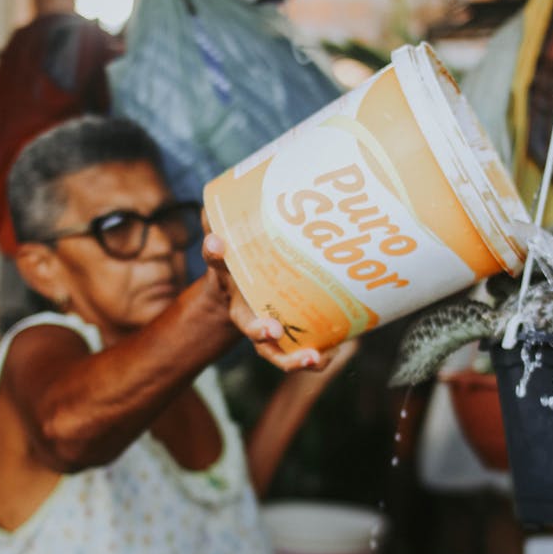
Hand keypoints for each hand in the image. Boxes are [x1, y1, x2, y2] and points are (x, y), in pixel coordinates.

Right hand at [202, 230, 326, 372]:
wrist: (240, 298)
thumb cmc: (242, 267)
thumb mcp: (235, 241)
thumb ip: (227, 221)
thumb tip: (217, 194)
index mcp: (227, 280)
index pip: (216, 262)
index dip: (215, 252)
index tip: (217, 243)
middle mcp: (244, 311)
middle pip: (249, 326)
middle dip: (259, 330)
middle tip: (273, 330)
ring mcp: (264, 330)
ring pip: (273, 352)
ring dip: (293, 359)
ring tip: (314, 358)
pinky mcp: (285, 341)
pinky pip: (297, 354)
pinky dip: (316, 358)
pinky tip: (337, 350)